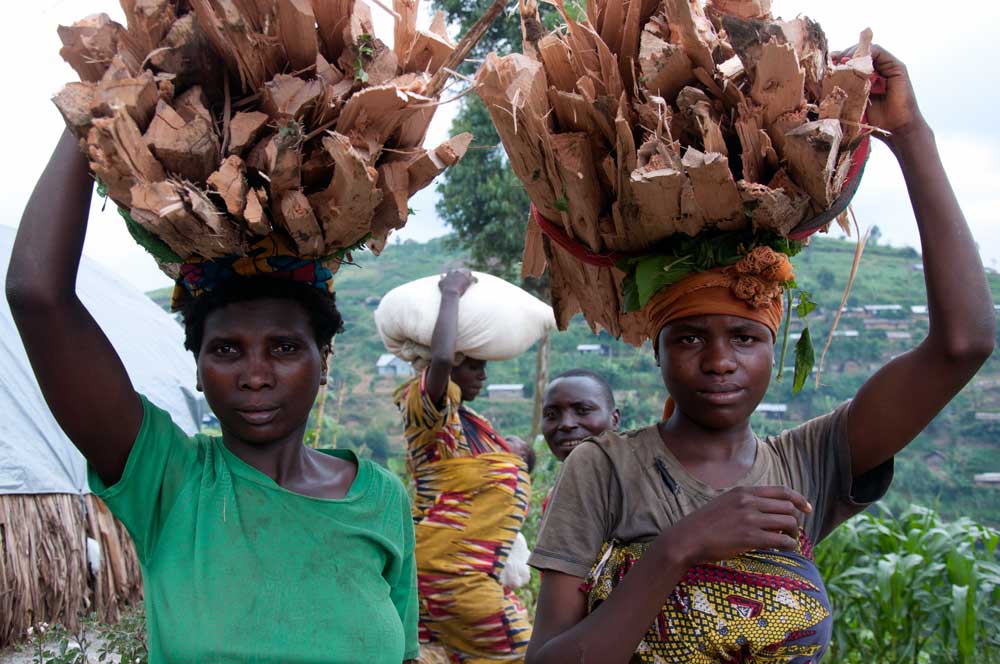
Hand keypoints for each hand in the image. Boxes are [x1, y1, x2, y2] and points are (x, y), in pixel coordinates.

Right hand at [438, 268, 475, 296]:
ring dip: (469, 275)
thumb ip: (441, 279)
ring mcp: (463, 275)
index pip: (454, 271)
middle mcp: (457, 272)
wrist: (450, 293)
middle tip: (465, 277)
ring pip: (468, 272)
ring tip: (471, 279)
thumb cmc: (445, 290)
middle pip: (462, 270)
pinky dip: (475, 279)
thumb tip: (441, 275)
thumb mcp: (441, 283)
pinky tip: (476, 282)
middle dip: (464, 273)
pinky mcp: (468, 279)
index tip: (458, 277)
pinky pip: (474, 278)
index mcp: (450, 273)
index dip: (456, 274)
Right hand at [664, 486, 811, 565]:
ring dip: (793, 534)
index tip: (807, 509)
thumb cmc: (704, 524)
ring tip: (788, 541)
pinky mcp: (750, 538)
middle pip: (788, 507)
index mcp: (744, 492)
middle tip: (792, 532)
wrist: (687, 538)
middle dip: (795, 520)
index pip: (782, 490)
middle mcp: (749, 502)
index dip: (799, 499)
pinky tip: (783, 550)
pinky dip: (788, 545)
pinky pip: (781, 540)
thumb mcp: (725, 503)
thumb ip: (745, 502)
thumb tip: (767, 511)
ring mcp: (750, 519)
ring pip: (788, 523)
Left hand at [833, 44, 925, 142]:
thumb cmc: (875, 119)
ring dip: (853, 52)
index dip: (839, 61)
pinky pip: (879, 52)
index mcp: (867, 78)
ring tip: (842, 61)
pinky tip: (856, 61)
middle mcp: (878, 70)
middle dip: (844, 54)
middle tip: (832, 60)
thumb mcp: (855, 103)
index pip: (852, 62)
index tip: (827, 64)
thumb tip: (826, 83)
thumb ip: (846, 91)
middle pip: (859, 53)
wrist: (896, 128)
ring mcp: (888, 67)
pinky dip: (867, 52)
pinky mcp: (897, 67)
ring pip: (868, 50)